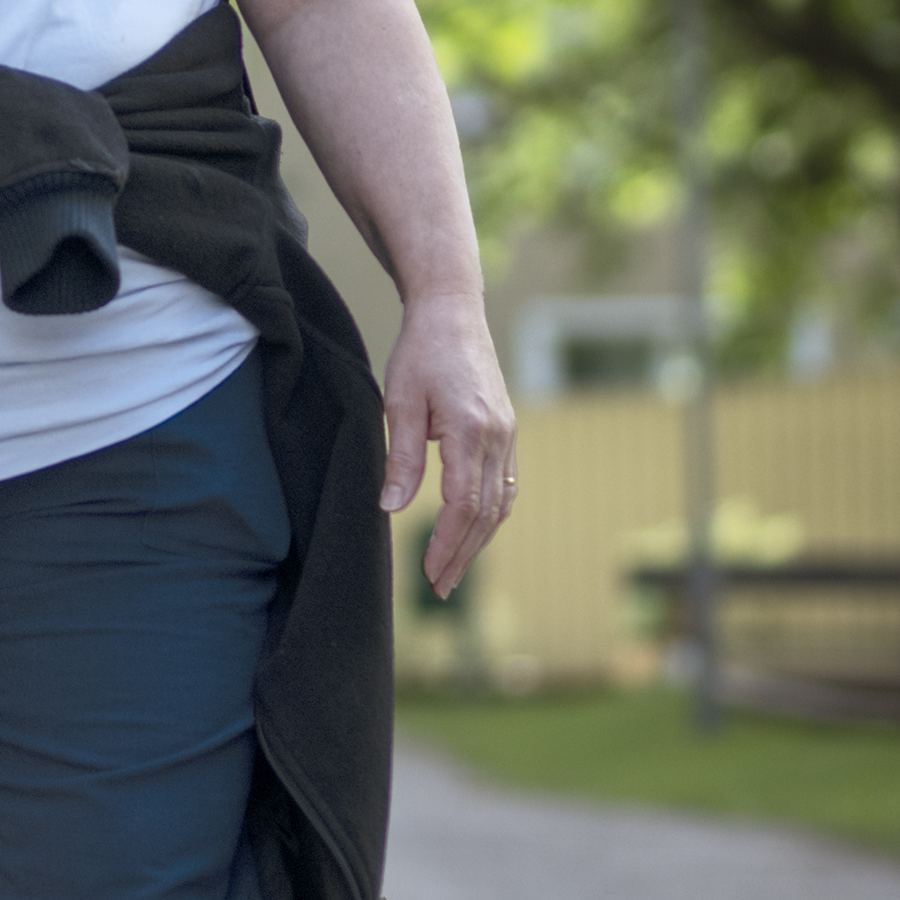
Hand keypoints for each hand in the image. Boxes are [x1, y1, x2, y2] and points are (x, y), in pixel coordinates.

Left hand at [380, 292, 518, 600]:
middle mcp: (497, 436)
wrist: (453, 312)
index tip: (428, 572)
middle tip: (441, 587)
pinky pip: (505, 485)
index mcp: (470, 430)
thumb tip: (391, 508)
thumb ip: (401, 458)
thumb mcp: (400, 402)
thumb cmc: (421, 351)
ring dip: (479, 541)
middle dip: (463, 555)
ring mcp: (507, 435)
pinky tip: (474, 532)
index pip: (463, 504)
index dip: (446, 544)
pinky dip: (491, 515)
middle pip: (486, 513)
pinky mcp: (507, 432)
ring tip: (455, 570)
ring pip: (501, 503)